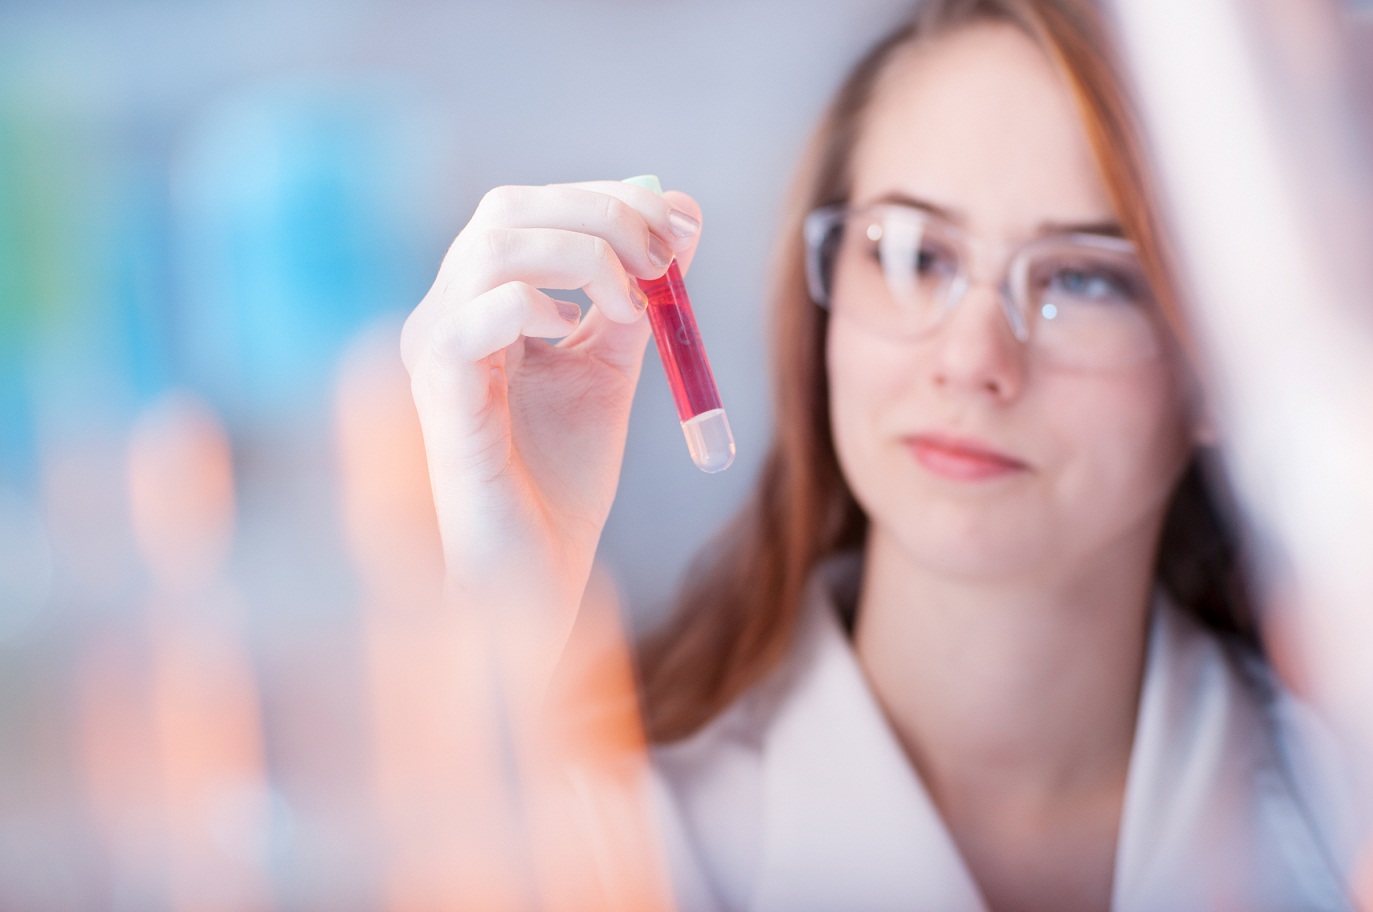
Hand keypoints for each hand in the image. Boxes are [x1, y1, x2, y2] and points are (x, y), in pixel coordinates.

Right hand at [401, 180, 702, 632]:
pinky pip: (474, 317)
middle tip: (665, 258)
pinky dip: (536, 306)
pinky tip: (574, 334)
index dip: (607, 198)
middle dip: (602, 214)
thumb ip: (638, 298)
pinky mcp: (438, 393)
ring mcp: (434, 349)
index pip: (530, 208)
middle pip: (508, 209)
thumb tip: (682, 218)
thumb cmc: (563, 477)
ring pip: (493, 245)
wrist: (538, 570)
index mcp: (480, 302)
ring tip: (630, 305)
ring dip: (583, 255)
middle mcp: (446, 314)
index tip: (680, 223)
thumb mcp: (611, 367)